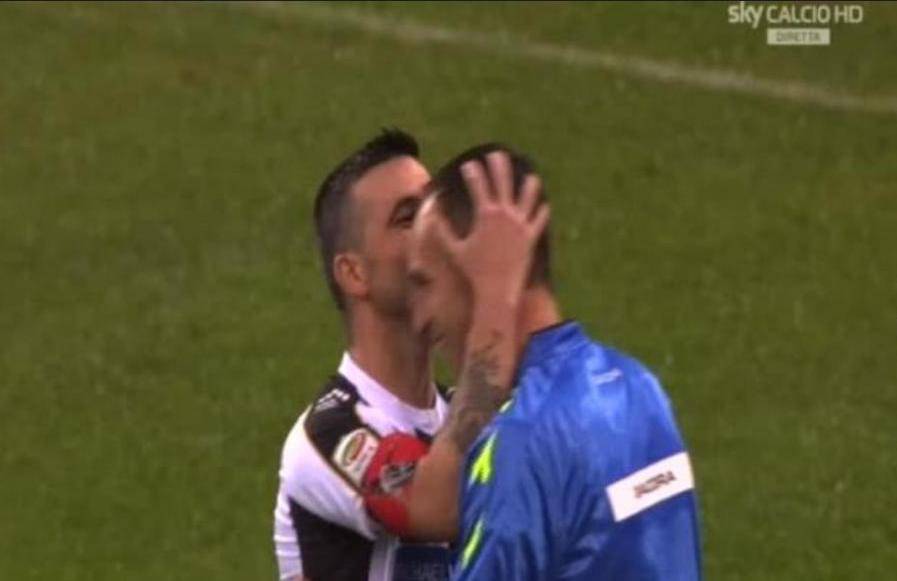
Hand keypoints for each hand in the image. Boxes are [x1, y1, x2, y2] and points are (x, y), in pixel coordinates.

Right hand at [434, 151, 549, 307]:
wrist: (496, 290)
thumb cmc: (473, 271)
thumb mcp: (454, 249)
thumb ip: (442, 230)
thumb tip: (432, 214)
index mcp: (486, 215)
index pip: (479, 186)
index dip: (473, 173)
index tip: (469, 164)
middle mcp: (505, 215)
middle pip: (503, 183)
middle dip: (499, 166)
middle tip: (496, 154)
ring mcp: (521, 226)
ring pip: (528, 198)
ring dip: (529, 186)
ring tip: (532, 177)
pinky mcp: (531, 238)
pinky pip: (539, 221)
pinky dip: (542, 213)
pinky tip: (545, 205)